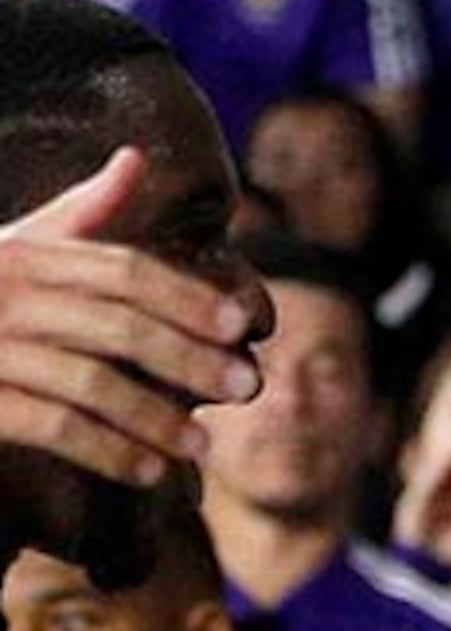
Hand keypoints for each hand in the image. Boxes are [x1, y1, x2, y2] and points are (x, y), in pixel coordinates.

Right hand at [0, 148, 258, 495]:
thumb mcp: (15, 248)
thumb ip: (77, 215)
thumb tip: (134, 158)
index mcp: (22, 254)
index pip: (123, 271)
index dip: (187, 297)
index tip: (241, 326)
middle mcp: (4, 293)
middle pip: (118, 325)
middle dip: (190, 359)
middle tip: (247, 388)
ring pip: (91, 381)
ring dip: (156, 418)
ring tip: (201, 447)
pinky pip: (53, 426)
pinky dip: (109, 450)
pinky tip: (149, 471)